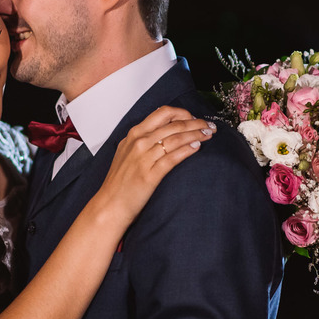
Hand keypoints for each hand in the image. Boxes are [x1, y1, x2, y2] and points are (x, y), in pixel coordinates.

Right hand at [96, 106, 215, 225]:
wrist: (110, 204)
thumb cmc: (120, 181)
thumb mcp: (127, 152)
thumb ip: (143, 139)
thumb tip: (165, 130)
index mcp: (134, 134)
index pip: (162, 113)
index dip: (182, 113)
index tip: (193, 118)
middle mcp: (139, 142)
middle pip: (173, 124)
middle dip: (195, 123)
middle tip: (209, 126)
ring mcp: (144, 158)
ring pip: (176, 139)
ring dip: (196, 134)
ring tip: (208, 135)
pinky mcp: (150, 175)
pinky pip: (172, 158)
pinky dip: (187, 150)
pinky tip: (197, 148)